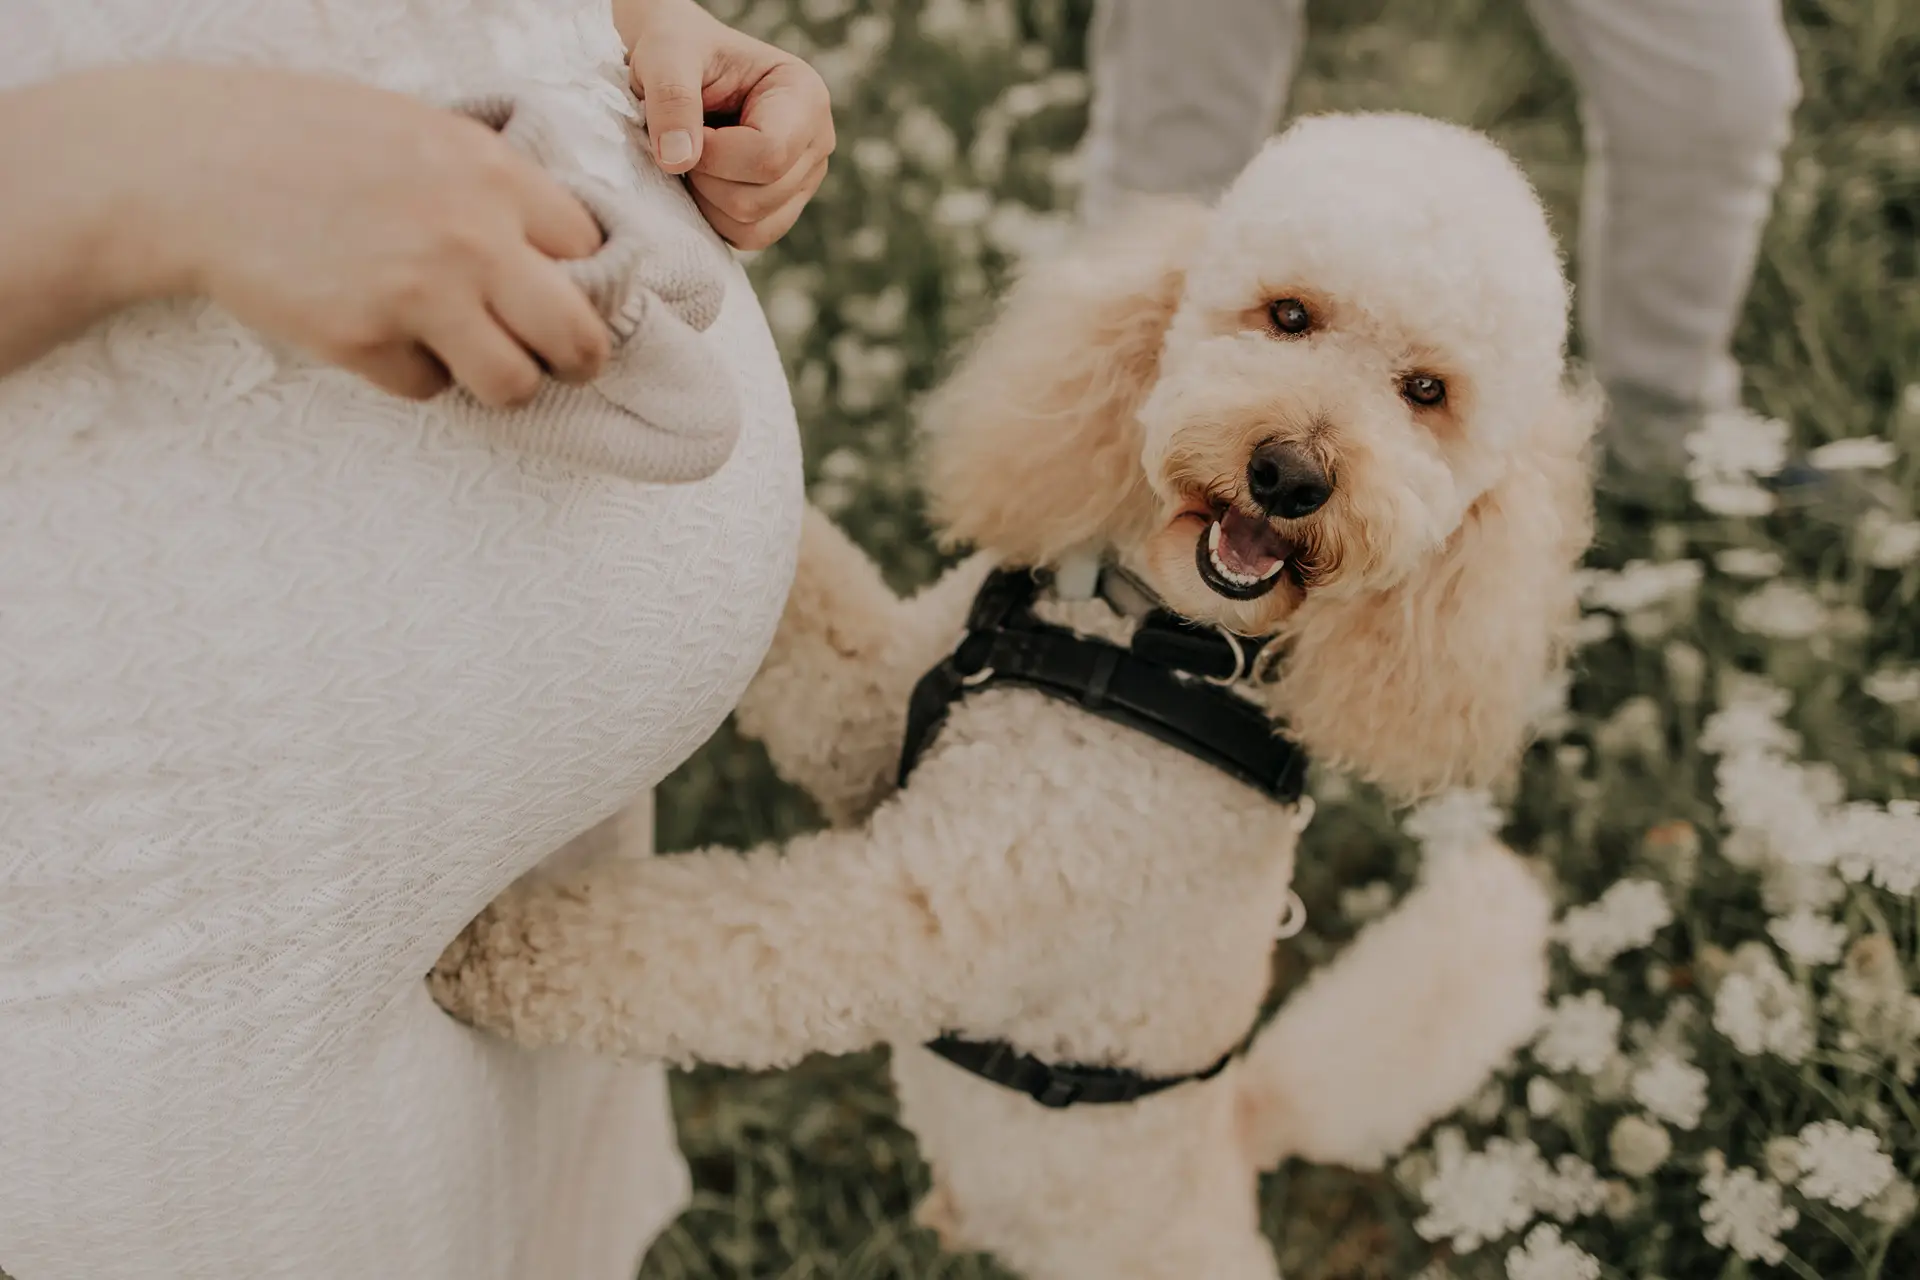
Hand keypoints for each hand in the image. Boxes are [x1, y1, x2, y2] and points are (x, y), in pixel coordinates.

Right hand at [112, 65, 611, 405]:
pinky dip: (409, 372)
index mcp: (495, 175)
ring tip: (466, 354)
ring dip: (497, 380)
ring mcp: (419, 294)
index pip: (591, 253)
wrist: (196, 165)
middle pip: (578, 337)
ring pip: (513, 384)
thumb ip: (494, 189)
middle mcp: (471, 237)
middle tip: (557, 363)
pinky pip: (426, 388)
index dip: (581, 281)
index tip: (561, 294)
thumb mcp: (425, 134)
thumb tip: (564, 256)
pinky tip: (376, 330)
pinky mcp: (365, 341)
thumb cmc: (312, 143)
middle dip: (575, 360)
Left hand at [617, 0, 834, 249]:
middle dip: (705, 179)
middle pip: (759, 198)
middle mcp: (817, 143)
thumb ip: (672, 98)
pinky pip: (749, 237)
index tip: (685, 130)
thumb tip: (678, 160)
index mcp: (805, 96)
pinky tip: (701, 180)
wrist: (681, 65)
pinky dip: (714, 219)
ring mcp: (804, 180)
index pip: (768, 155)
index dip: (714, 156)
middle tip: (684, 143)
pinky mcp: (783, 207)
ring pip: (753, 226)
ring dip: (706, 201)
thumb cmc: (678, 50)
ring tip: (694, 158)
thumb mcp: (666, 54)